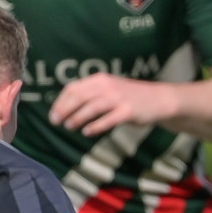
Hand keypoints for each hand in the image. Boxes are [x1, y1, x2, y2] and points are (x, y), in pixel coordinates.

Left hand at [48, 74, 178, 136]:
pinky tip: (87, 132)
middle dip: (64, 110)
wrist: (158, 99)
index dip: (60, 102)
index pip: (73, 88)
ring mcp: (118, 98)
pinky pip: (108, 119)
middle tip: (56, 122)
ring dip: (77, 117)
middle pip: (79, 97)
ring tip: (69, 126)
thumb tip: (66, 108)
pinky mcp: (128, 111)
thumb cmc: (130, 96)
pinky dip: (96, 126)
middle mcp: (107, 86)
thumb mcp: (109, 89)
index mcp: (99, 80)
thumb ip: (90, 95)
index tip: (53, 114)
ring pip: (92, 107)